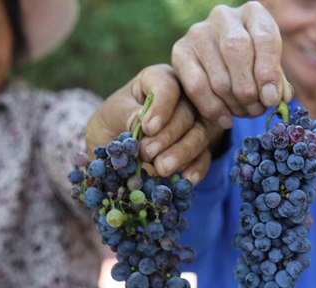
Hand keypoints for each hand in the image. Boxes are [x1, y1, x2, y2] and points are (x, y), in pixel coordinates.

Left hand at [85, 64, 222, 184]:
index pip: (168, 87)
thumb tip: (140, 122)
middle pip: (187, 112)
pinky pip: (205, 156)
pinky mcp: (200, 146)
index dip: (161, 107)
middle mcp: (182, 97)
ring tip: (161, 169)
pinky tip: (186, 179)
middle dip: (168, 135)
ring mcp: (195, 122)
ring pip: (199, 134)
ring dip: (182, 153)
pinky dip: (197, 168)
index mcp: (158, 80)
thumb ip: (125, 115)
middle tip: (148, 154)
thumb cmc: (112, 122)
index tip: (148, 128)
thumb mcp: (111, 114)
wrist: (113, 146)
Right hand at [172, 1, 293, 128]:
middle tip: (257, 110)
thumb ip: (276, 82)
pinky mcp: (180, 52)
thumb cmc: (252, 66)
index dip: (269, 73)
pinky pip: (196, 87)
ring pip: (218, 77)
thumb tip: (275, 98)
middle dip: (249, 91)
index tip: (271, 99)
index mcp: (253, 14)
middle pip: (237, 52)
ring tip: (244, 113)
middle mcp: (223, 16)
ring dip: (234, 104)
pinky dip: (213, 109)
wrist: (219, 63)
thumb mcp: (269, 68)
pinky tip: (225, 119)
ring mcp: (198, 32)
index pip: (264, 38)